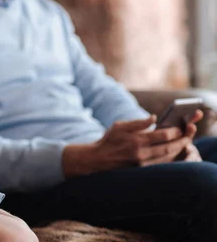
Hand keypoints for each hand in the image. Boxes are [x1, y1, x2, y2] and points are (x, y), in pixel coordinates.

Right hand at [63, 112, 200, 176]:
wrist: (98, 159)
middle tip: (188, 136)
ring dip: (177, 151)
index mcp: (136, 140)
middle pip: (168, 148)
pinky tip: (173, 153)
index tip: (180, 127)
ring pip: (167, 157)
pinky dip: (169, 158)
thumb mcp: (120, 126)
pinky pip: (161, 164)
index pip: (162, 135)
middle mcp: (140, 153)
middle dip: (181, 141)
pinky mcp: (141, 170)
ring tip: (183, 144)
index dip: (174, 131)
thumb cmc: (108, 140)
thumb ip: (138, 122)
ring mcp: (141, 163)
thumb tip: (154, 117)